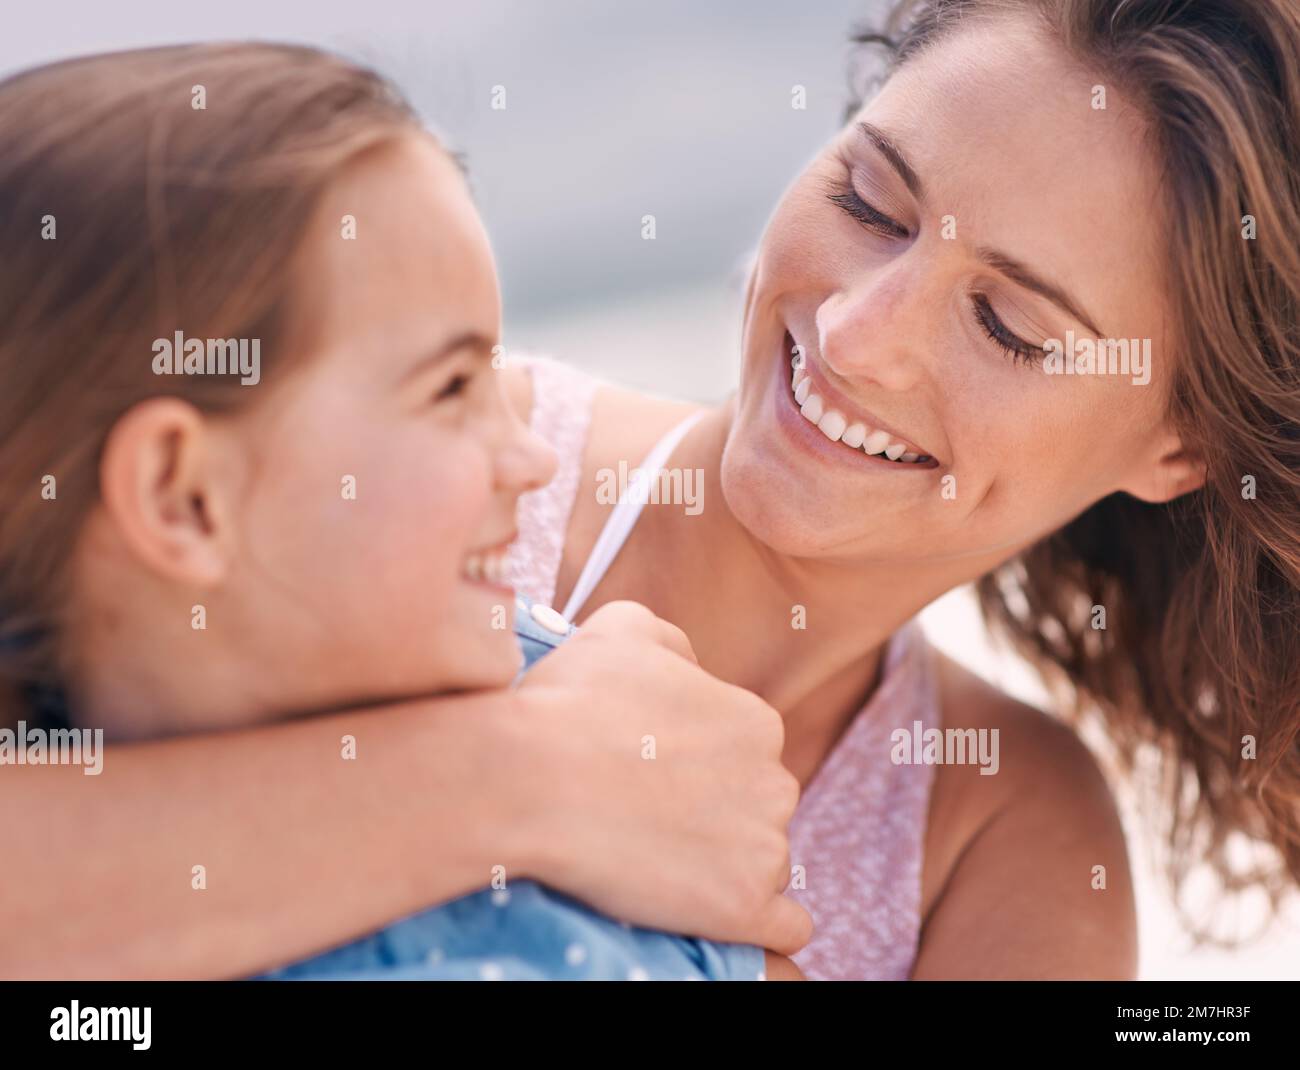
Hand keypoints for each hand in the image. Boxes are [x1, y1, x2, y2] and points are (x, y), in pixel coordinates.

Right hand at [500, 600, 811, 954]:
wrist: (530, 779)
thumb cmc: (569, 701)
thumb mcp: (624, 629)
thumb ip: (675, 645)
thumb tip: (692, 671)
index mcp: (755, 721)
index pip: (746, 754)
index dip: (699, 767)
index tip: (651, 776)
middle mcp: (776, 781)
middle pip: (757, 808)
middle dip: (715, 815)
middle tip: (647, 819)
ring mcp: (765, 848)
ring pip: (763, 864)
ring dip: (724, 866)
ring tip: (658, 863)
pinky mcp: (744, 907)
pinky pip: (786, 927)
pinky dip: (760, 924)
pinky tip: (719, 912)